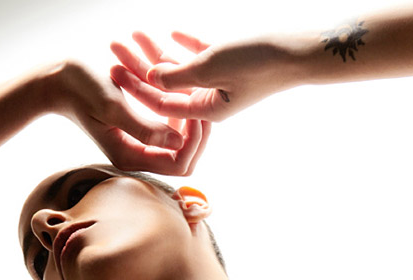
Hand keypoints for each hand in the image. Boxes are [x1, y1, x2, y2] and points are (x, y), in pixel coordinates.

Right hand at [49, 59, 209, 175]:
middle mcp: (137, 158)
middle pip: (183, 162)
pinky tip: (180, 99)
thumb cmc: (81, 89)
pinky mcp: (139, 135)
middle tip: (202, 108)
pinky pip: (169, 135)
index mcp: (130, 157)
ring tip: (193, 100)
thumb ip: (145, 128)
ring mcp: (138, 148)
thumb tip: (179, 142)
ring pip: (179, 149)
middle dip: (197, 138)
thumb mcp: (113, 106)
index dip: (193, 143)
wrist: (59, 82)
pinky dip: (179, 120)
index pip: (178, 165)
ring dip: (190, 128)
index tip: (195, 113)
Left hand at [110, 32, 298, 121]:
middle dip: (139, 66)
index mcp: (206, 111)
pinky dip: (187, 46)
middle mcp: (211, 101)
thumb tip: (150, 77)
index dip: (135, 86)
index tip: (113, 70)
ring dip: (158, 51)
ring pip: (182, 69)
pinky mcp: (233, 65)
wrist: (299, 51)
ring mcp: (222, 84)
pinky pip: (203, 57)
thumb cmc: (258, 62)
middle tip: (114, 46)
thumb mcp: (210, 68)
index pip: (161, 103)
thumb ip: (178, 75)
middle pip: (167, 85)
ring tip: (135, 33)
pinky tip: (172, 34)